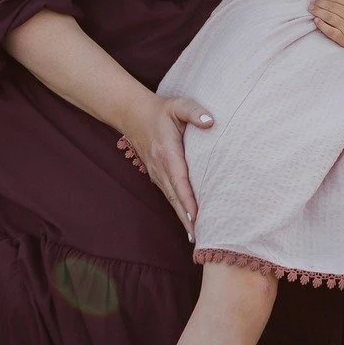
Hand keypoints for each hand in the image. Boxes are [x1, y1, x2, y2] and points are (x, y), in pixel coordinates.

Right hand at [113, 92, 214, 237]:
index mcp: (167, 152)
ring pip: (172, 200)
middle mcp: (160, 167)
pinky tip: (189, 222)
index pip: (180, 180)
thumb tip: (210, 122)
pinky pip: (170, 196)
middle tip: (200, 239)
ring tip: (197, 237)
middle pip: (175, 198)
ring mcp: (157, 173)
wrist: (134, 115)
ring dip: (183, 219)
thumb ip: (194, 111)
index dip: (188, 200)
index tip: (196, 216)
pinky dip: (179, 210)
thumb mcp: (178, 106)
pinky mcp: (158, 176)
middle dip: (187, 219)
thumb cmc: (161, 110)